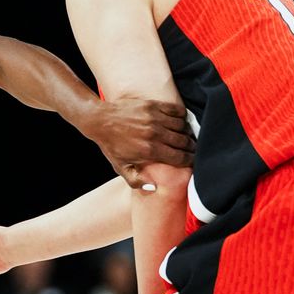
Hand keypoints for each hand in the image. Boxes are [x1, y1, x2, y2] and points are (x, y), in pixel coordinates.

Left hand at [78, 98, 194, 188]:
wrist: (100, 121)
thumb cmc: (111, 146)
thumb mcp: (121, 168)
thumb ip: (137, 181)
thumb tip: (155, 187)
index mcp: (150, 151)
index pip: (181, 158)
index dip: (191, 160)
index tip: (193, 161)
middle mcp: (155, 134)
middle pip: (185, 142)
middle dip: (192, 147)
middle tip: (192, 149)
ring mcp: (155, 118)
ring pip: (183, 126)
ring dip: (187, 132)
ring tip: (185, 136)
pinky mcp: (153, 105)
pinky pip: (177, 111)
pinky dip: (182, 117)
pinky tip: (179, 122)